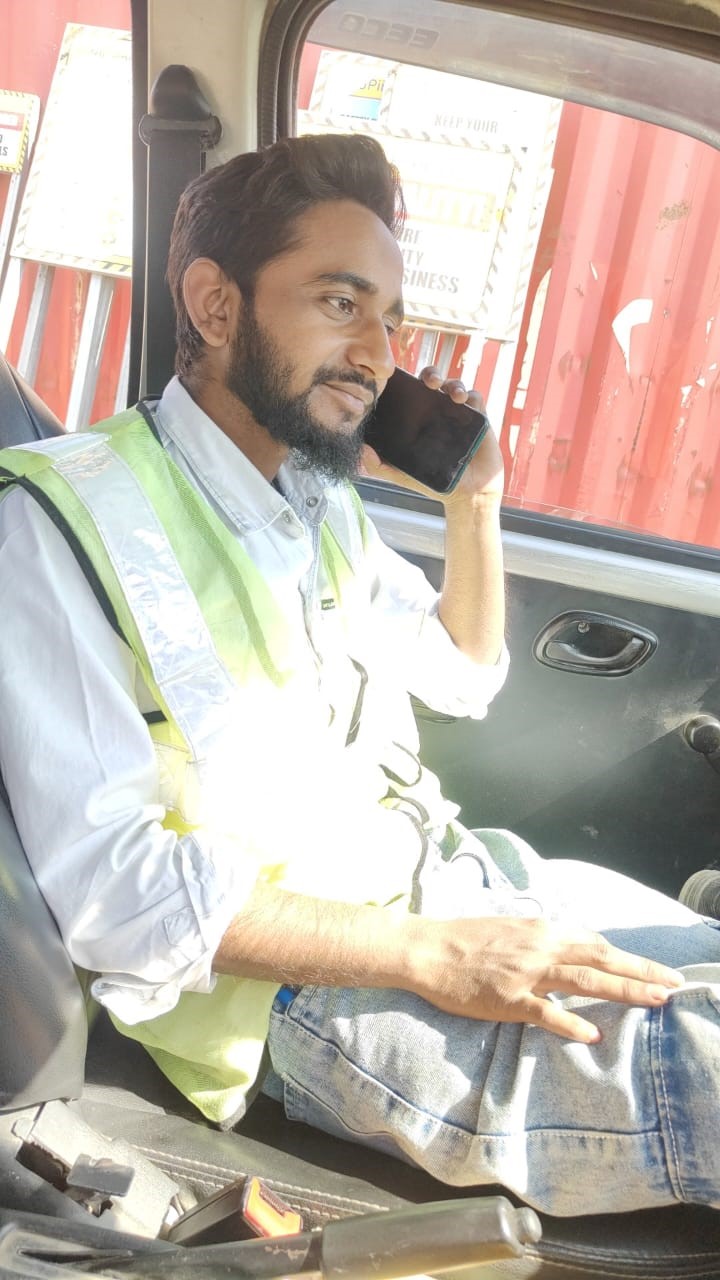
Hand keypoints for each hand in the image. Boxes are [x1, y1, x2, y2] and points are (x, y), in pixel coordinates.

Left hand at [360, 365, 503, 505]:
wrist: (466, 494)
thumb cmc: (433, 482)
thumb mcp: (401, 474)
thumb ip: (379, 465)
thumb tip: (361, 450)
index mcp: (418, 418)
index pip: (411, 391)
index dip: (406, 380)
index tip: (402, 378)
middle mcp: (437, 411)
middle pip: (433, 381)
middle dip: (431, 374)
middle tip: (428, 382)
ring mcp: (457, 412)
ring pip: (454, 385)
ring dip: (452, 383)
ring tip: (450, 393)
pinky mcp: (478, 417)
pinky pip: (474, 397)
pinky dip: (469, 394)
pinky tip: (463, 402)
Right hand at [408, 915, 684, 1042]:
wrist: (427, 948)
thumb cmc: (465, 939)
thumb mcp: (511, 929)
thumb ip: (542, 939)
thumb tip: (570, 946)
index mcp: (542, 930)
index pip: (596, 942)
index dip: (628, 957)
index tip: (654, 968)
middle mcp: (541, 947)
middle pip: (602, 957)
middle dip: (642, 971)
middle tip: (674, 983)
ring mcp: (526, 973)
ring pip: (586, 980)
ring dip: (624, 990)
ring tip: (655, 1001)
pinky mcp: (508, 999)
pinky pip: (545, 1012)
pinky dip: (571, 1022)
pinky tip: (593, 1034)